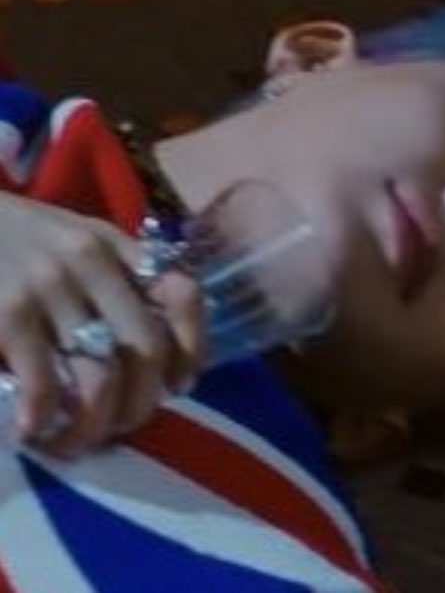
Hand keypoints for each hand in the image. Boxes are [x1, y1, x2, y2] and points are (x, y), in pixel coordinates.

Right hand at [0, 191, 205, 457]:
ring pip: (101, 375)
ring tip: (78, 440)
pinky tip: (34, 431)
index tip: (180, 384)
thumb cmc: (10, 236)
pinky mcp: (7, 313)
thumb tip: (155, 349)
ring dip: (96, 423)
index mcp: (116, 246)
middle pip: (147, 347)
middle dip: (143, 401)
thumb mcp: (72, 238)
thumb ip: (114, 276)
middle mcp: (91, 262)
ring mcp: (48, 287)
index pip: (182, 294)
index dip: (192, 347)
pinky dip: (44, 418)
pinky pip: (44, 383)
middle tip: (124, 425)